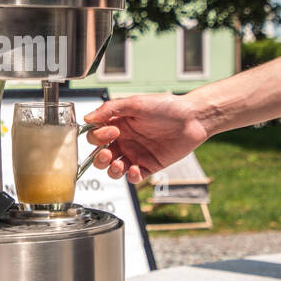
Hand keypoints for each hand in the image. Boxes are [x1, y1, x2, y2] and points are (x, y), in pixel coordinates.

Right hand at [83, 93, 208, 182]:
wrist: (192, 118)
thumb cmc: (166, 106)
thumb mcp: (135, 103)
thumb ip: (109, 109)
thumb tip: (88, 118)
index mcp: (118, 124)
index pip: (96, 136)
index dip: (98, 137)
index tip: (112, 131)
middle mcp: (125, 140)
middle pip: (100, 156)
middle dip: (99, 158)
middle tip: (108, 153)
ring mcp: (136, 154)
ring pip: (114, 169)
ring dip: (112, 170)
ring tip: (119, 164)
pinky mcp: (149, 165)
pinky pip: (134, 177)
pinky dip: (132, 176)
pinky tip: (136, 169)